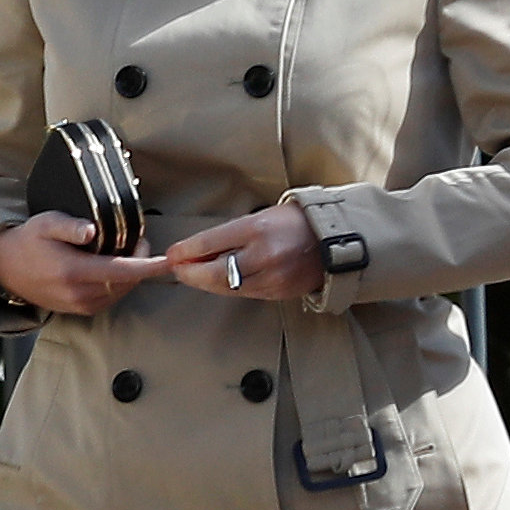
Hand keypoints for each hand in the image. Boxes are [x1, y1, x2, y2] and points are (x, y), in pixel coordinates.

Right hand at [0, 212, 167, 315]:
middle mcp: (78, 293)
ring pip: (122, 291)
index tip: (169, 260)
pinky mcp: (79, 310)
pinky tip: (114, 266)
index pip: (122, 271)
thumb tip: (91, 231)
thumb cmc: (28, 242)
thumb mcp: (45, 223)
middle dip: (142, 262)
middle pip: (127, 282)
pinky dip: (120, 283)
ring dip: (132, 274)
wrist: (3, 269)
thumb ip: (70, 226)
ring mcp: (79, 305)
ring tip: (126, 250)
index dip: (149, 266)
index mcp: (73, 271)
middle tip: (139, 240)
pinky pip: (111, 297)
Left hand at [164, 206, 324, 301]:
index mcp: (258, 228)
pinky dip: (228, 287)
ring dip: (206, 282)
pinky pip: (244, 293)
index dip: (185, 251)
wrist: (337, 241)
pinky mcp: (278, 293)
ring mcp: (272, 277)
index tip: (173, 255)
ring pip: (226, 287)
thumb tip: (197, 250)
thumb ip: (230, 234)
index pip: (209, 243)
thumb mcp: (261, 217)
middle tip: (178, 269)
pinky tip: (222, 280)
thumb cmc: (297, 223)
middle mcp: (264, 255)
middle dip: (190, 273)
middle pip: (213, 272)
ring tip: (195, 274)